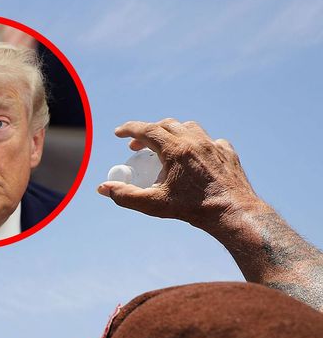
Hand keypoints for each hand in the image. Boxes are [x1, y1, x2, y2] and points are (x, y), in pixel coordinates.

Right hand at [99, 119, 259, 230]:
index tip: (118, 133)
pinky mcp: (227, 152)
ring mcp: (213, 145)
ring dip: (172, 133)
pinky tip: (194, 157)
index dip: (129, 129)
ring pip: (189, 127)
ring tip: (165, 147)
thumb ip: (125, 196)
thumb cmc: (194, 209)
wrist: (233, 212)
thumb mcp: (153, 205)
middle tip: (137, 147)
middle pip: (166, 125)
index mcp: (176, 150)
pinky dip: (196, 144)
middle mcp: (195, 141)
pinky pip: (209, 140)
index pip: (147, 130)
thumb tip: (103, 188)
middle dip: (148, 132)